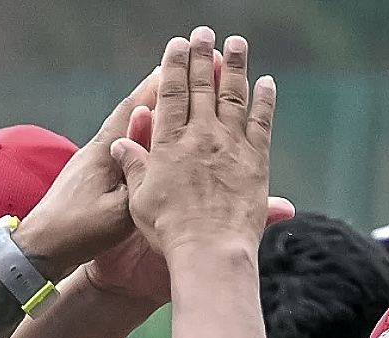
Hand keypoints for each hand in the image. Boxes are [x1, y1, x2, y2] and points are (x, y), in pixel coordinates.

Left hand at [14, 68, 159, 277]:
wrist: (40, 249)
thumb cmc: (78, 232)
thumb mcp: (119, 212)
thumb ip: (140, 180)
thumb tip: (161, 154)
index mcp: (103, 153)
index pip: (132, 110)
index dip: (153, 88)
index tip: (173, 66)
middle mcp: (95, 150)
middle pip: (127, 113)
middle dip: (151, 94)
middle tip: (172, 73)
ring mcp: (88, 163)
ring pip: (122, 130)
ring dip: (142, 114)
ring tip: (162, 100)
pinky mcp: (86, 177)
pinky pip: (117, 148)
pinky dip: (133, 137)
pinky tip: (139, 140)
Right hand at [110, 28, 275, 260]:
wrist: (208, 252)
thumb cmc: (169, 231)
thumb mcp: (140, 199)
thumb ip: (134, 166)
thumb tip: (122, 144)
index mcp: (169, 144)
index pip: (170, 94)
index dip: (173, 66)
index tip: (176, 46)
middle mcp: (200, 137)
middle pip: (201, 87)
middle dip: (201, 57)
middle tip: (203, 34)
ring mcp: (230, 146)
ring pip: (233, 96)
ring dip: (235, 67)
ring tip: (236, 44)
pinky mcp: (255, 161)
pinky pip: (261, 123)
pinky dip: (264, 101)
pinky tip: (266, 83)